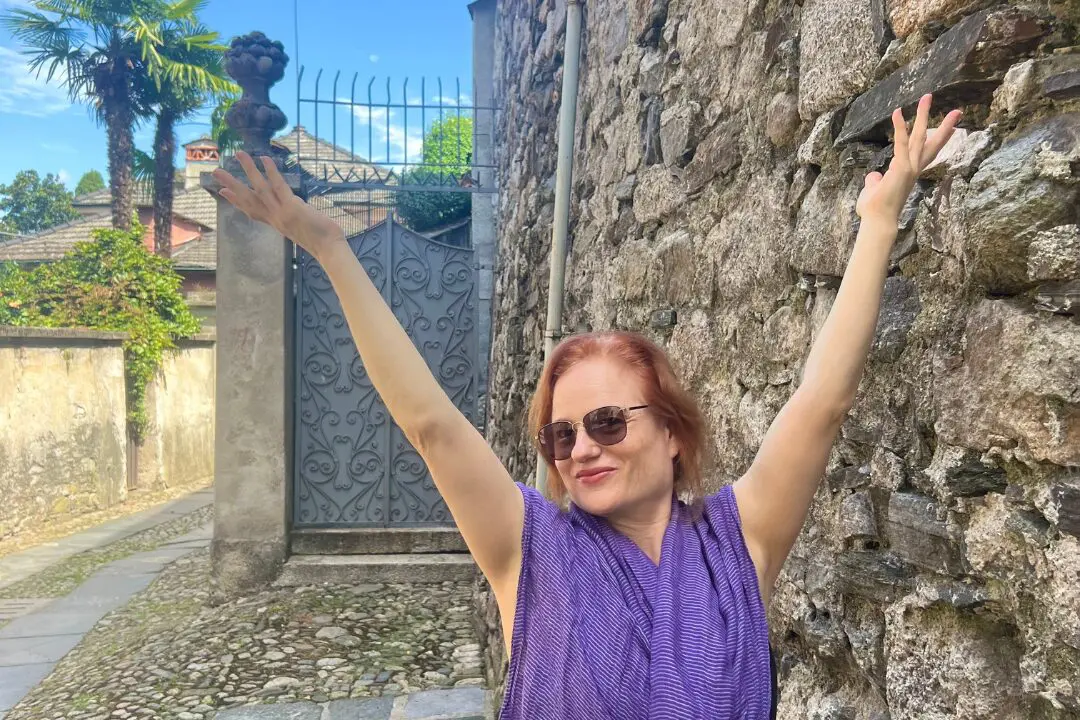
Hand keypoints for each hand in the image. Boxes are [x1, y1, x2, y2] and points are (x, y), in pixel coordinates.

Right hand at [212, 151, 344, 258]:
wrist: (329, 248)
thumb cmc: (320, 238)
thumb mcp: (299, 227)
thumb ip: (291, 215)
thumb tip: (292, 203)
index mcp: (275, 223)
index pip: (251, 211)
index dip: (236, 201)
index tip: (222, 192)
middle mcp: (274, 218)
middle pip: (248, 199)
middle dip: (231, 185)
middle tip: (215, 172)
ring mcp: (281, 213)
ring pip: (259, 189)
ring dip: (248, 170)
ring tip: (239, 154)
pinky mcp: (292, 207)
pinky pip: (279, 186)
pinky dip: (271, 172)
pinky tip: (264, 159)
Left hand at [856, 94, 961, 223]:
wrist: (878, 221)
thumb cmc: (876, 210)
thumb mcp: (875, 190)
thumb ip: (876, 181)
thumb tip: (873, 176)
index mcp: (910, 172)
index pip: (928, 152)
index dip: (939, 138)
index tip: (951, 126)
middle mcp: (914, 168)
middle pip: (932, 142)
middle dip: (945, 125)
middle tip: (957, 110)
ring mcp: (910, 167)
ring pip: (921, 136)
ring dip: (924, 116)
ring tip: (928, 97)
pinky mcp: (901, 167)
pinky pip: (901, 142)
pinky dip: (899, 127)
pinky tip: (898, 112)